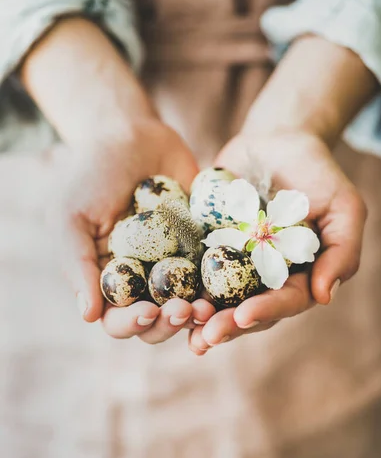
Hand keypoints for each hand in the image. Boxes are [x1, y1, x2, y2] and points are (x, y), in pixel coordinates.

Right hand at [49, 119, 213, 341]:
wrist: (131, 133)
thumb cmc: (91, 174)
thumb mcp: (71, 216)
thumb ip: (78, 264)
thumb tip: (88, 316)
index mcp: (109, 279)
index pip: (117, 318)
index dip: (131, 324)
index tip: (148, 312)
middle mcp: (143, 278)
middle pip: (157, 320)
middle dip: (170, 322)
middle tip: (183, 310)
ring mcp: (175, 263)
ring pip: (189, 303)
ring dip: (198, 311)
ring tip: (208, 305)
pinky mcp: (203, 245)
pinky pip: (216, 270)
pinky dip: (224, 281)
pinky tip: (231, 282)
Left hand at [188, 130, 366, 353]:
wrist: (277, 140)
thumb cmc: (318, 174)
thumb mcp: (344, 207)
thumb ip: (342, 251)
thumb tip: (324, 297)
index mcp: (299, 275)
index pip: (285, 302)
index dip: (265, 311)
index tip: (242, 316)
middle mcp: (265, 276)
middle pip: (247, 309)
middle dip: (226, 325)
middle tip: (205, 336)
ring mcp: (234, 262)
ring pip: (218, 297)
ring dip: (200, 315)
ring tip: (182, 323)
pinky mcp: (208, 244)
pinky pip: (193, 267)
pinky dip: (181, 284)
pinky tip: (165, 295)